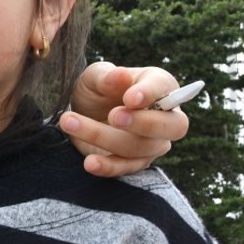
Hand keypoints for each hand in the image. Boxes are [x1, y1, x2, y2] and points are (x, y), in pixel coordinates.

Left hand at [60, 62, 188, 177]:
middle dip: (144, 123)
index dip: (150, 94)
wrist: (81, 112)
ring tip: (71, 122)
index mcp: (159, 86)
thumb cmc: (97, 88)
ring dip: (104, 136)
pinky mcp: (134, 162)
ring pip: (140, 147)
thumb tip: (120, 75)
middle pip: (173, 126)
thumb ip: (107, 76)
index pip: (164, 88)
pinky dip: (108, 166)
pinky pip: (126, 168)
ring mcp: (153, 143)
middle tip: (113, 116)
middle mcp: (165, 117)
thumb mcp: (95, 77)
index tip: (129, 98)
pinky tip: (90, 162)